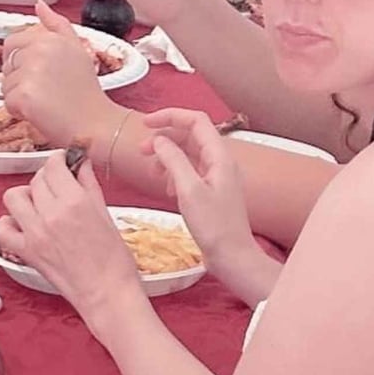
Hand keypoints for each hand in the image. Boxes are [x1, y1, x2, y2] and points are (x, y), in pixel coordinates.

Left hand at [0, 154, 144, 323]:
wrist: (107, 293)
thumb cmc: (113, 261)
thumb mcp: (106, 213)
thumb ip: (89, 184)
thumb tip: (81, 163)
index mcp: (75, 201)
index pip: (54, 165)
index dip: (58, 160)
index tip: (62, 162)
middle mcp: (52, 214)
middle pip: (36, 179)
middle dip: (46, 178)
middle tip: (57, 186)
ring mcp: (36, 232)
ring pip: (14, 197)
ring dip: (25, 196)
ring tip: (38, 203)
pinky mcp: (27, 251)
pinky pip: (3, 230)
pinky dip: (8, 224)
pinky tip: (22, 225)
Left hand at [1, 1, 112, 145]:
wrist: (95, 124)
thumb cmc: (86, 92)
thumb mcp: (76, 48)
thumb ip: (56, 24)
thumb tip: (40, 5)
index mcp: (50, 37)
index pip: (13, 42)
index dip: (21, 61)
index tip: (37, 73)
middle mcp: (39, 50)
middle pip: (7, 63)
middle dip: (18, 78)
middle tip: (43, 89)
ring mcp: (30, 72)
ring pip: (5, 84)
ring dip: (19, 96)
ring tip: (45, 101)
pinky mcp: (23, 95)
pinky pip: (7, 102)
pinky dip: (20, 111)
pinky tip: (40, 112)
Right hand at [140, 109, 256, 268]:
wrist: (232, 257)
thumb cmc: (214, 226)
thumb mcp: (188, 190)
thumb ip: (173, 160)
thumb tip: (158, 140)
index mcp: (219, 156)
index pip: (195, 121)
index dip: (169, 116)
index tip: (145, 124)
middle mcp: (220, 162)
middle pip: (190, 136)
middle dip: (164, 138)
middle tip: (141, 150)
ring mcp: (217, 176)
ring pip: (188, 154)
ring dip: (167, 157)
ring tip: (151, 171)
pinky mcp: (211, 191)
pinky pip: (190, 171)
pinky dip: (174, 173)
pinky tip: (166, 188)